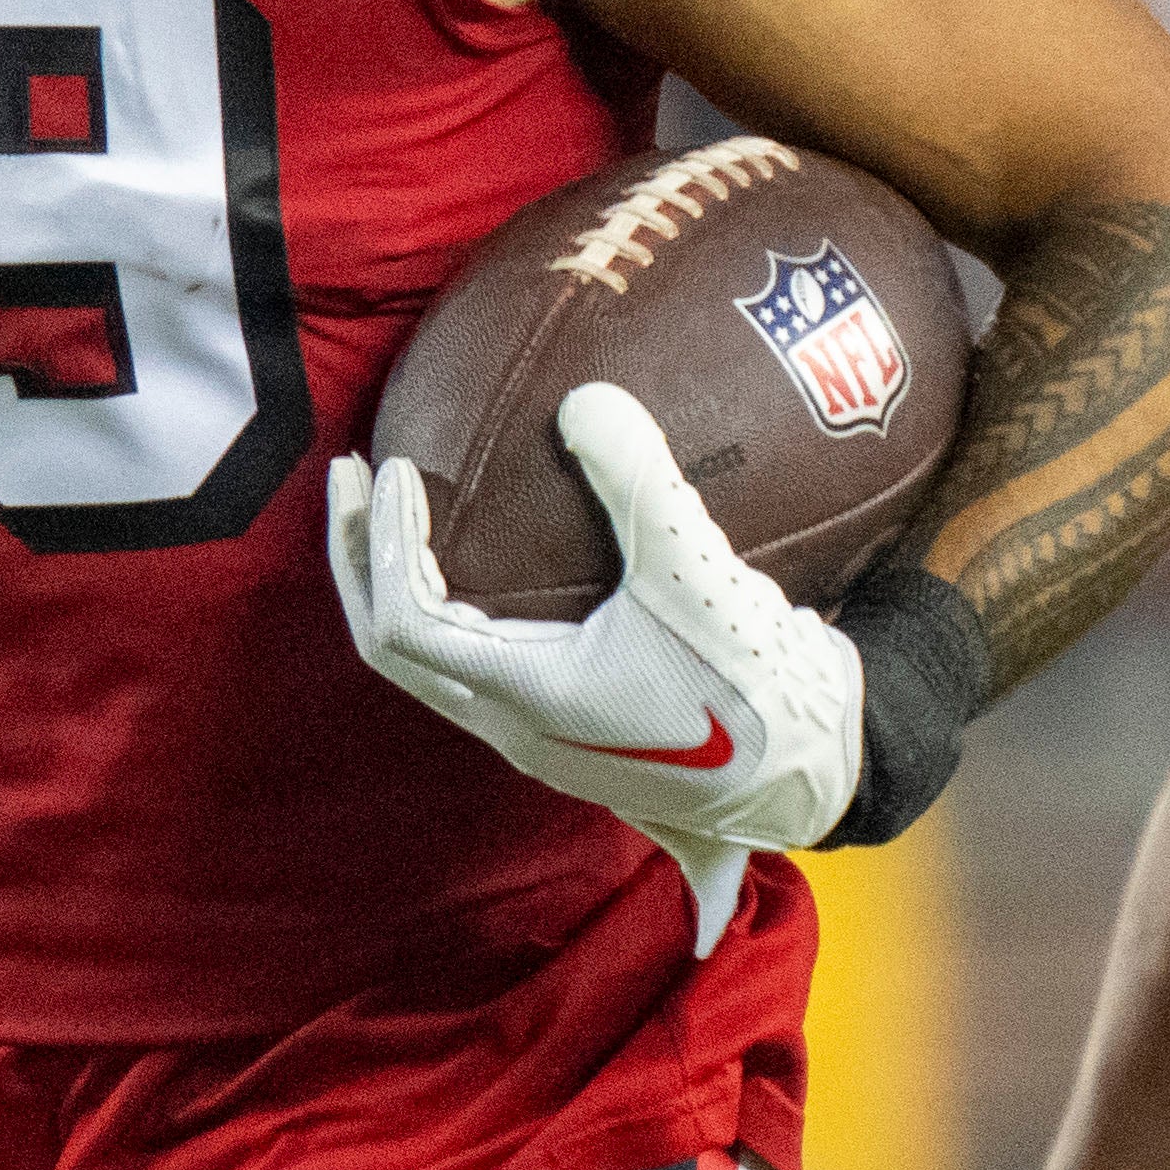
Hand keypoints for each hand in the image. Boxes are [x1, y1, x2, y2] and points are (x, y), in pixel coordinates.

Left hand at [324, 384, 861, 952]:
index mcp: (528, 700)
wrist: (816, 771)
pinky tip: (493, 550)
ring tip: (404, 507)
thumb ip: (641, 482)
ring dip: (402, 581)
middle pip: (390, 646)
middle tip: (353, 475)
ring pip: (432, 660)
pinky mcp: (574, 726)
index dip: (384, 544)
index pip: (405, 623)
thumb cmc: (754, 690)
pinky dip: (458, 600)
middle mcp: (516, 727)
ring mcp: (541, 735)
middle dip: (360, 558)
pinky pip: (481, 661)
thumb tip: (585, 398)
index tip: (394, 468)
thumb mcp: (700, 574)